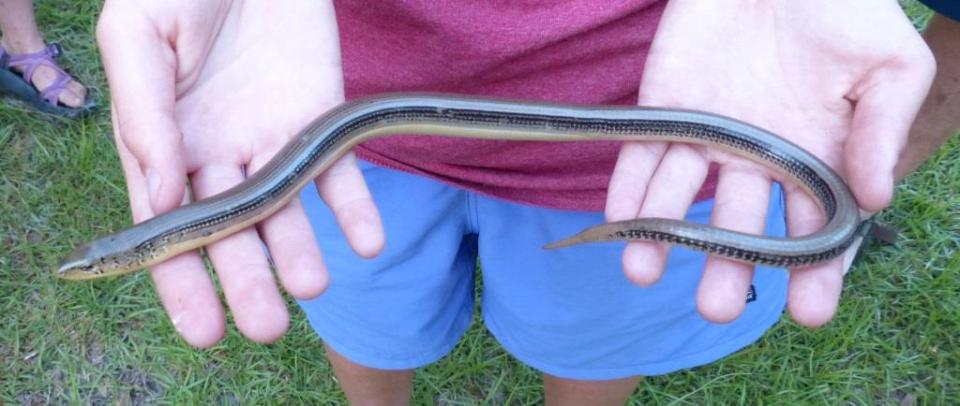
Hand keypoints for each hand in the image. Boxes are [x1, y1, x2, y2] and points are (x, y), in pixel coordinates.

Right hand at [96, 0, 383, 346]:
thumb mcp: (139, 34)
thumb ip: (144, 112)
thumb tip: (162, 192)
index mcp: (165, 145)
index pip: (170, 228)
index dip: (183, 280)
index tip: (201, 327)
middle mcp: (220, 158)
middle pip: (233, 233)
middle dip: (246, 283)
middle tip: (264, 326)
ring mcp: (273, 144)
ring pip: (287, 212)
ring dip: (300, 253)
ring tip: (310, 287)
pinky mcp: (321, 122)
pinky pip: (340, 173)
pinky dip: (356, 209)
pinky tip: (367, 242)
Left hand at [606, 0, 933, 325]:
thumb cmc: (844, 10)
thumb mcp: (888, 65)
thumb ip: (881, 130)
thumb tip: (874, 200)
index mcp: (818, 157)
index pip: (815, 228)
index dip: (814, 271)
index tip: (809, 311)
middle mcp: (758, 159)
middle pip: (741, 227)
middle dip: (729, 267)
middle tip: (717, 308)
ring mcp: (709, 137)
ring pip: (681, 199)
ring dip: (662, 237)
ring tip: (644, 273)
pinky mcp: (665, 110)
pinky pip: (642, 158)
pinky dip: (629, 189)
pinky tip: (622, 221)